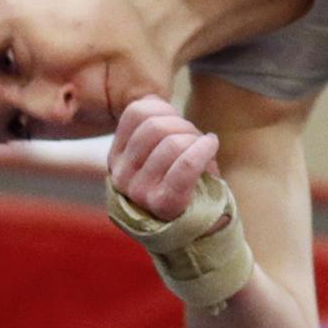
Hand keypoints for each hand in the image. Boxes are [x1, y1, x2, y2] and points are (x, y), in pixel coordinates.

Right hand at [107, 94, 220, 220]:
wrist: (196, 226)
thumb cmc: (181, 180)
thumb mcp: (158, 150)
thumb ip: (152, 124)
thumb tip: (154, 101)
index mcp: (116, 157)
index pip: (137, 112)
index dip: (165, 108)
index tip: (178, 122)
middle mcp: (121, 176)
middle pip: (156, 126)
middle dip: (184, 126)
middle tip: (195, 140)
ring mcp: (139, 192)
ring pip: (173, 143)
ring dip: (196, 140)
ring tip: (203, 151)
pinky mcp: (163, 204)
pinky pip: (186, 164)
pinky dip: (204, 148)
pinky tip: (211, 144)